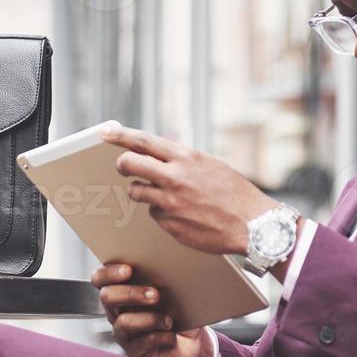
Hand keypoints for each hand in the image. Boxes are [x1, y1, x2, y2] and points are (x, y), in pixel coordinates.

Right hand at [92, 261, 213, 356]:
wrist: (191, 346)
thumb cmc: (179, 316)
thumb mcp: (174, 293)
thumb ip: (163, 281)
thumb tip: (166, 268)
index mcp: (122, 292)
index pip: (100, 279)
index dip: (108, 273)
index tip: (128, 270)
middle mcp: (117, 312)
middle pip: (106, 297)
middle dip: (130, 293)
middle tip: (155, 295)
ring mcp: (123, 333)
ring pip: (124, 322)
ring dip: (149, 318)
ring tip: (168, 320)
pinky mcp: (134, 352)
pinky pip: (141, 342)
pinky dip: (161, 337)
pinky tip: (171, 335)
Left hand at [99, 122, 278, 254]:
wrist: (253, 225)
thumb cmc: (234, 193)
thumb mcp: (209, 165)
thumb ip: (182, 160)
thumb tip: (157, 155)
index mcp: (186, 157)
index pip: (143, 141)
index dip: (119, 135)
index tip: (103, 131)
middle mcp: (174, 177)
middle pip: (129, 165)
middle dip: (122, 165)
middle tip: (124, 168)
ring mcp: (170, 202)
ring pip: (137, 192)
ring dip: (144, 192)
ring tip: (168, 195)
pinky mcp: (169, 224)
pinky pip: (155, 214)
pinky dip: (164, 213)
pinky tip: (185, 215)